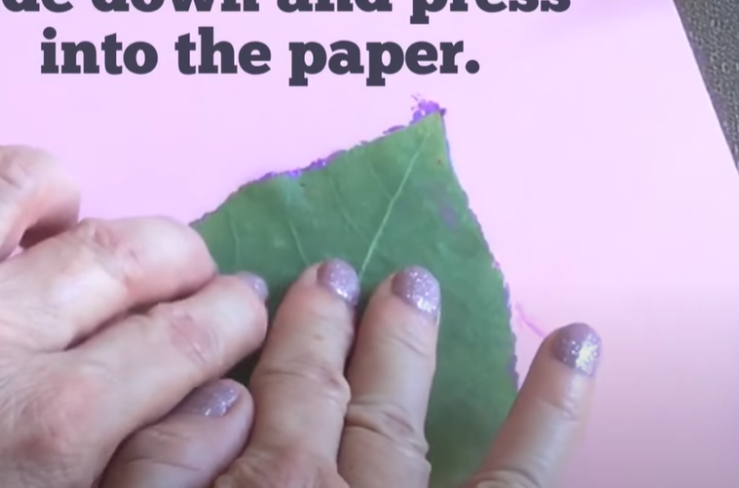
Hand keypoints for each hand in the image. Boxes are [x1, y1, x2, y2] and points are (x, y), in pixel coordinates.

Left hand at [0, 146, 269, 487]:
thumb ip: (150, 471)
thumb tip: (227, 407)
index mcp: (49, 424)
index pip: (186, 335)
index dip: (236, 314)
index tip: (245, 309)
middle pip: (124, 251)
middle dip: (184, 253)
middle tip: (192, 274)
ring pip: (9, 184)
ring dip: (63, 195)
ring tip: (75, 226)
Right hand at [100, 253, 601, 484]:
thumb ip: (161, 475)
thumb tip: (218, 399)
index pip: (279, 394)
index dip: (292, 339)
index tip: (297, 291)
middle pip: (333, 397)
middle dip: (337, 331)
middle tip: (343, 271)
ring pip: (404, 419)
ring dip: (409, 348)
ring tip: (415, 285)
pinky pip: (521, 476)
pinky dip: (555, 408)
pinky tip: (578, 343)